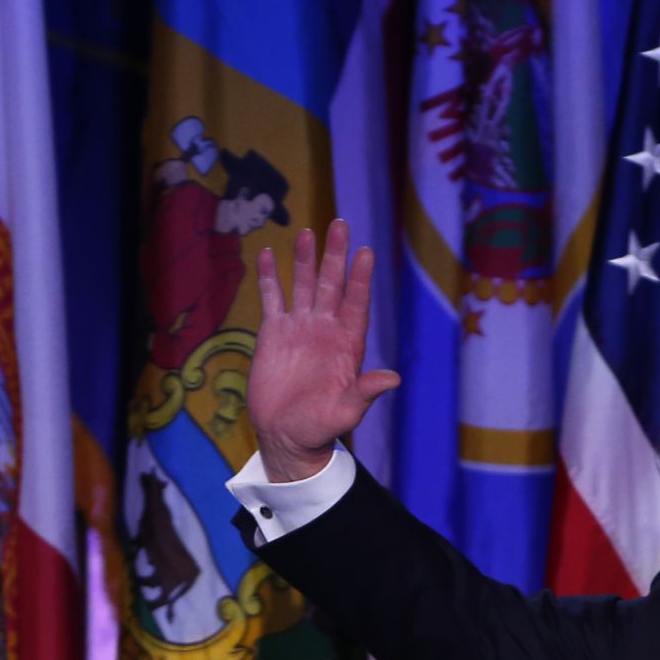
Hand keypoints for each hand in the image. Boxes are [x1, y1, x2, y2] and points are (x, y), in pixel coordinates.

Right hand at [247, 219, 400, 481]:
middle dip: (335, 255)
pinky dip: (269, 278)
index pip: (356, 303)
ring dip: (305, 259)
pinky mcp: (273, 334)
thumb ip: (366, 392)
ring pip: (303, 285)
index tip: (366, 252)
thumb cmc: (320, 427)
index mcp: (346, 344)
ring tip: (307, 231)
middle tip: (340, 224)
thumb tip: (394, 379)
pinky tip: (265, 254)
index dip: (360, 279)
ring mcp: (299, 329)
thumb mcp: (347, 412)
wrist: (286, 436)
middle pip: (332, 285)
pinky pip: (272, 299)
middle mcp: (325, 330)